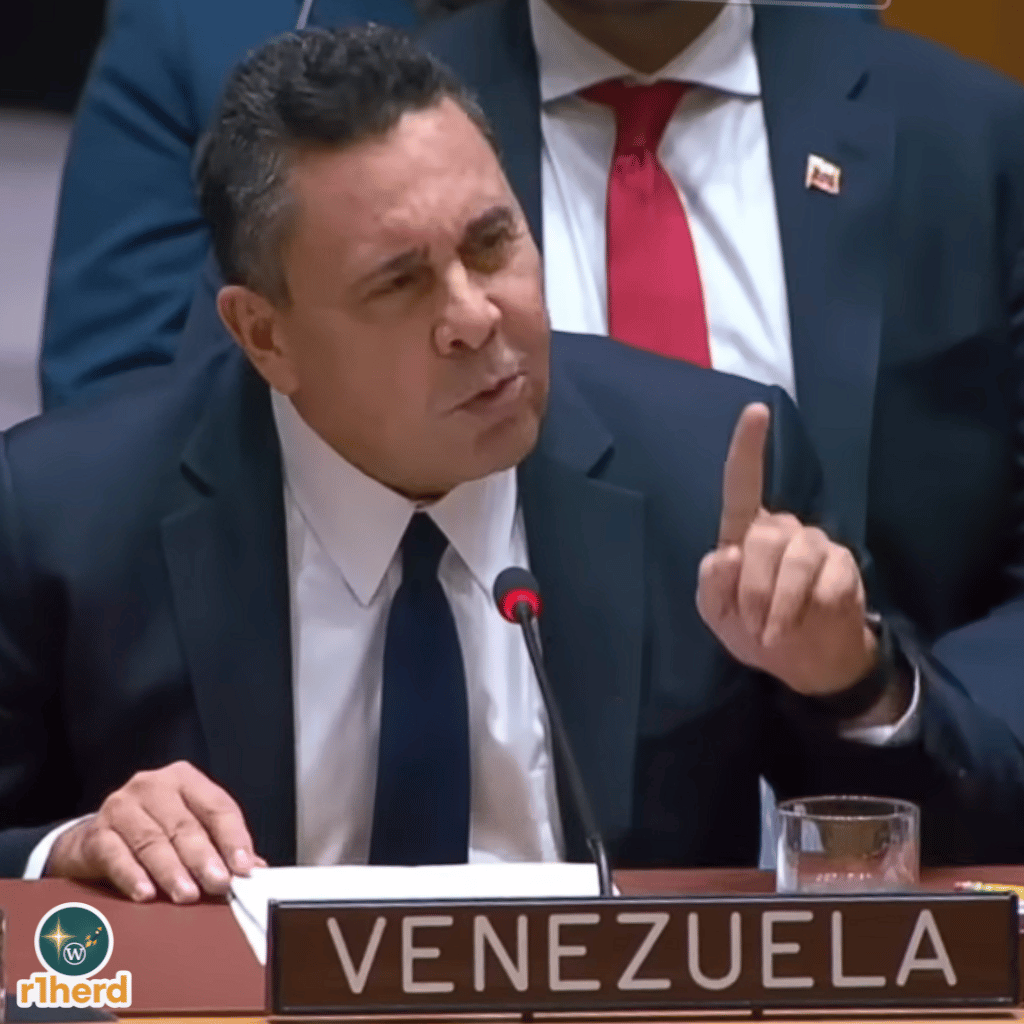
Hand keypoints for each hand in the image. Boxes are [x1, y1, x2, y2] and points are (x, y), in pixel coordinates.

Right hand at [45, 761, 266, 901]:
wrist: (96, 839)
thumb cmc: (154, 831)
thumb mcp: (190, 829)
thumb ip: (222, 847)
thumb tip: (256, 871)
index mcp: (185, 780)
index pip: (217, 807)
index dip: (234, 838)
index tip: (244, 867)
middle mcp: (153, 786)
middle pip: (185, 825)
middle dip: (204, 858)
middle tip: (218, 884)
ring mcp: (121, 807)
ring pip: (152, 841)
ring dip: (172, 871)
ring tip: (187, 894)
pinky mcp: (96, 833)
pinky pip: (117, 855)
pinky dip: (133, 875)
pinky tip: (146, 893)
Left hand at [696, 403, 876, 696]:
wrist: (804, 663)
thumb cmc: (754, 629)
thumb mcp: (717, 614)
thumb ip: (712, 584)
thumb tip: (727, 554)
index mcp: (744, 533)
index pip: (742, 484)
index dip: (747, 447)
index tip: (756, 410)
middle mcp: (781, 529)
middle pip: (764, 536)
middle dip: (753, 587)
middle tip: (753, 624)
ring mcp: (816, 545)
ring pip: (796, 556)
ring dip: (779, 602)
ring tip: (773, 632)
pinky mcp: (844, 567)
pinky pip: (827, 579)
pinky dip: (808, 609)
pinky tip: (804, 624)